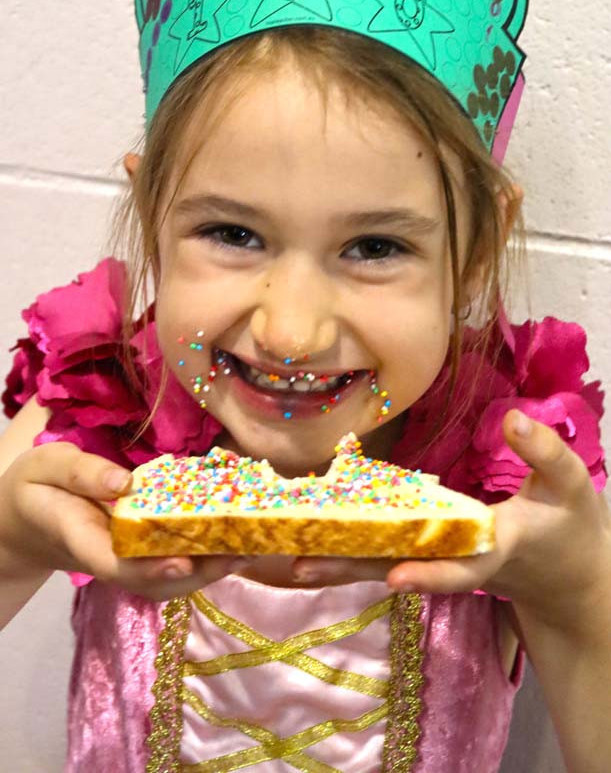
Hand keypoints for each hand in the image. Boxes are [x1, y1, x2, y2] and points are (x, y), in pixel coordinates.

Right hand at [0, 442, 252, 600]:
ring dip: (211, 568)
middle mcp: (109, 559)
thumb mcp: (46, 466)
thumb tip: (125, 481)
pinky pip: (174, 558)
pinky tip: (236, 533)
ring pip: (171, 578)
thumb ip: (81, 473)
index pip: (117, 566)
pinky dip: (206, 552)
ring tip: (251, 545)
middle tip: (242, 552)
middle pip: (156, 582)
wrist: (29, 513)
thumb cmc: (37, 485)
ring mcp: (127, 560)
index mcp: (81, 539)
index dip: (153, 570)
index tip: (185, 562)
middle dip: (200, 573)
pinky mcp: (141, 551)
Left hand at [291, 411, 610, 628]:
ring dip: (341, 563)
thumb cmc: (570, 526)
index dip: (432, 573)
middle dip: (354, 568)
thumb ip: (544, 453)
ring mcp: (443, 562)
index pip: (464, 564)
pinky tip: (314, 544)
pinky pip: (389, 555)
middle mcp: (461, 562)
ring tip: (292, 560)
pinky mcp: (432, 555)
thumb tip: (511, 416)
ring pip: (388, 565)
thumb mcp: (571, 485)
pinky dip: (354, 552)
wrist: (565, 576)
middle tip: (302, 565)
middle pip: (403, 568)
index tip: (395, 578)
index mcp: (499, 546)